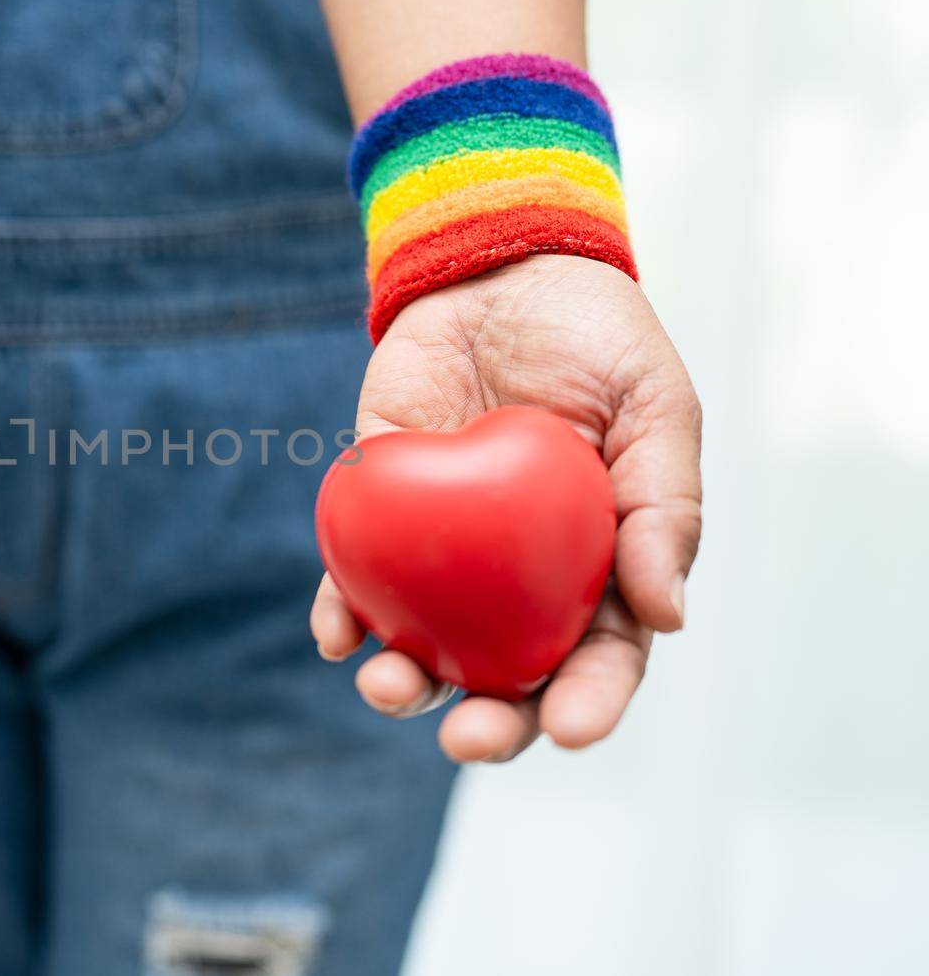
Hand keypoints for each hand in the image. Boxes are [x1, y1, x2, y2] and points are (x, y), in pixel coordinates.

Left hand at [311, 255, 701, 761]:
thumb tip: (668, 619)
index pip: (601, 655)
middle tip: (465, 739)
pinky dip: (343, 611)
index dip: (588, 700)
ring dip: (404, 681)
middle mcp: (523, 574)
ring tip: (387, 688)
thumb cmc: (594, 338)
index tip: (569, 729)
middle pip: (507, 673)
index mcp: (602, 564)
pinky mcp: (382, 510)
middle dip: (489, 721)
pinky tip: (337, 633)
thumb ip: (664, 505)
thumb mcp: (655, 407)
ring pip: (426, 642)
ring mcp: (448, 549)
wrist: (498, 266)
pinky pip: (357, 578)